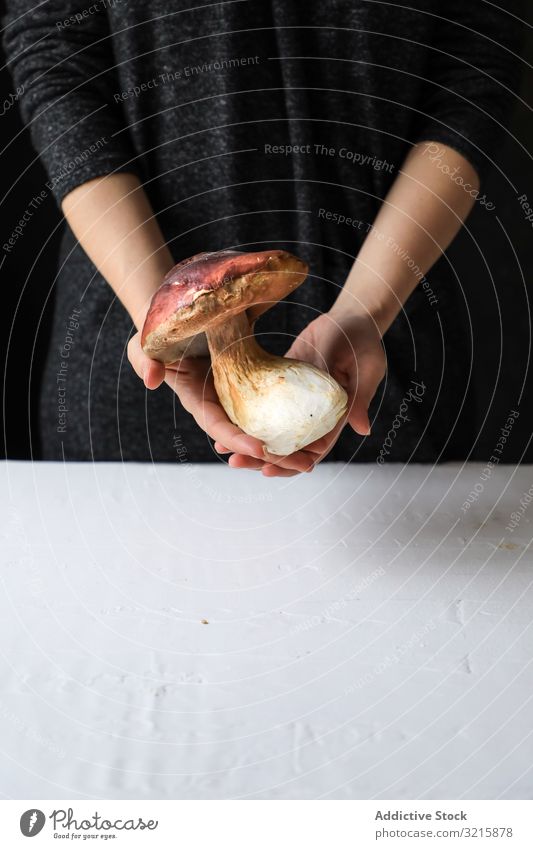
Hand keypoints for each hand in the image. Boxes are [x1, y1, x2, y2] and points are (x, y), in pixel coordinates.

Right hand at [127, 332, 320, 472]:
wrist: (184, 315)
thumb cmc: (162, 330)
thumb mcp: (146, 342)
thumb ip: (144, 360)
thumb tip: (153, 380)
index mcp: (198, 401)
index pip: (219, 427)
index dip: (238, 440)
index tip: (261, 449)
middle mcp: (220, 406)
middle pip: (247, 437)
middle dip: (271, 455)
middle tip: (301, 465)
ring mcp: (238, 398)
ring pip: (263, 428)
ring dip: (285, 446)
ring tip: (313, 459)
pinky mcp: (252, 385)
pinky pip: (272, 408)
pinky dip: (289, 421)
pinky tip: (314, 430)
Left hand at [223, 307, 385, 475]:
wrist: (351, 318)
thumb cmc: (362, 341)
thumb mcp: (365, 369)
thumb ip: (359, 399)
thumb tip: (363, 430)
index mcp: (335, 418)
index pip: (312, 450)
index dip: (290, 463)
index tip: (267, 469)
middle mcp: (313, 415)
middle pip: (287, 447)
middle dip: (262, 458)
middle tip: (235, 462)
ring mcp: (296, 401)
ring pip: (272, 430)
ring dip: (249, 440)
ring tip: (223, 449)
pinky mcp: (284, 383)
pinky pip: (263, 404)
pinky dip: (245, 413)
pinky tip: (224, 417)